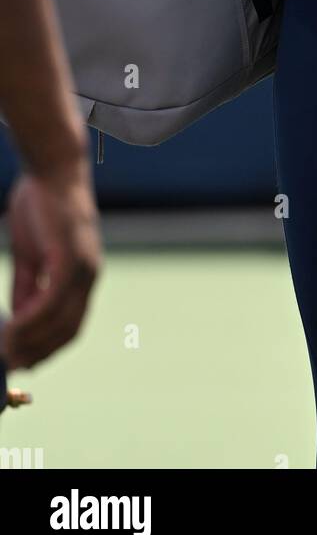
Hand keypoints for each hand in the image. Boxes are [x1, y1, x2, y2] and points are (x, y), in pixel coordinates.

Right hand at [1, 158, 101, 369]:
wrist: (51, 168)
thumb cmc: (39, 206)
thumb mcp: (30, 256)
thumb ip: (27, 287)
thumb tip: (18, 319)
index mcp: (84, 275)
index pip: (71, 324)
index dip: (48, 347)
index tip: (24, 362)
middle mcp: (90, 275)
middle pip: (68, 330)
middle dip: (39, 352)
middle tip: (11, 366)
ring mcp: (83, 268)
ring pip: (59, 321)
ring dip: (31, 342)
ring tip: (6, 354)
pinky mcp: (70, 258)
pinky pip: (50, 301)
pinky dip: (30, 322)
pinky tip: (11, 331)